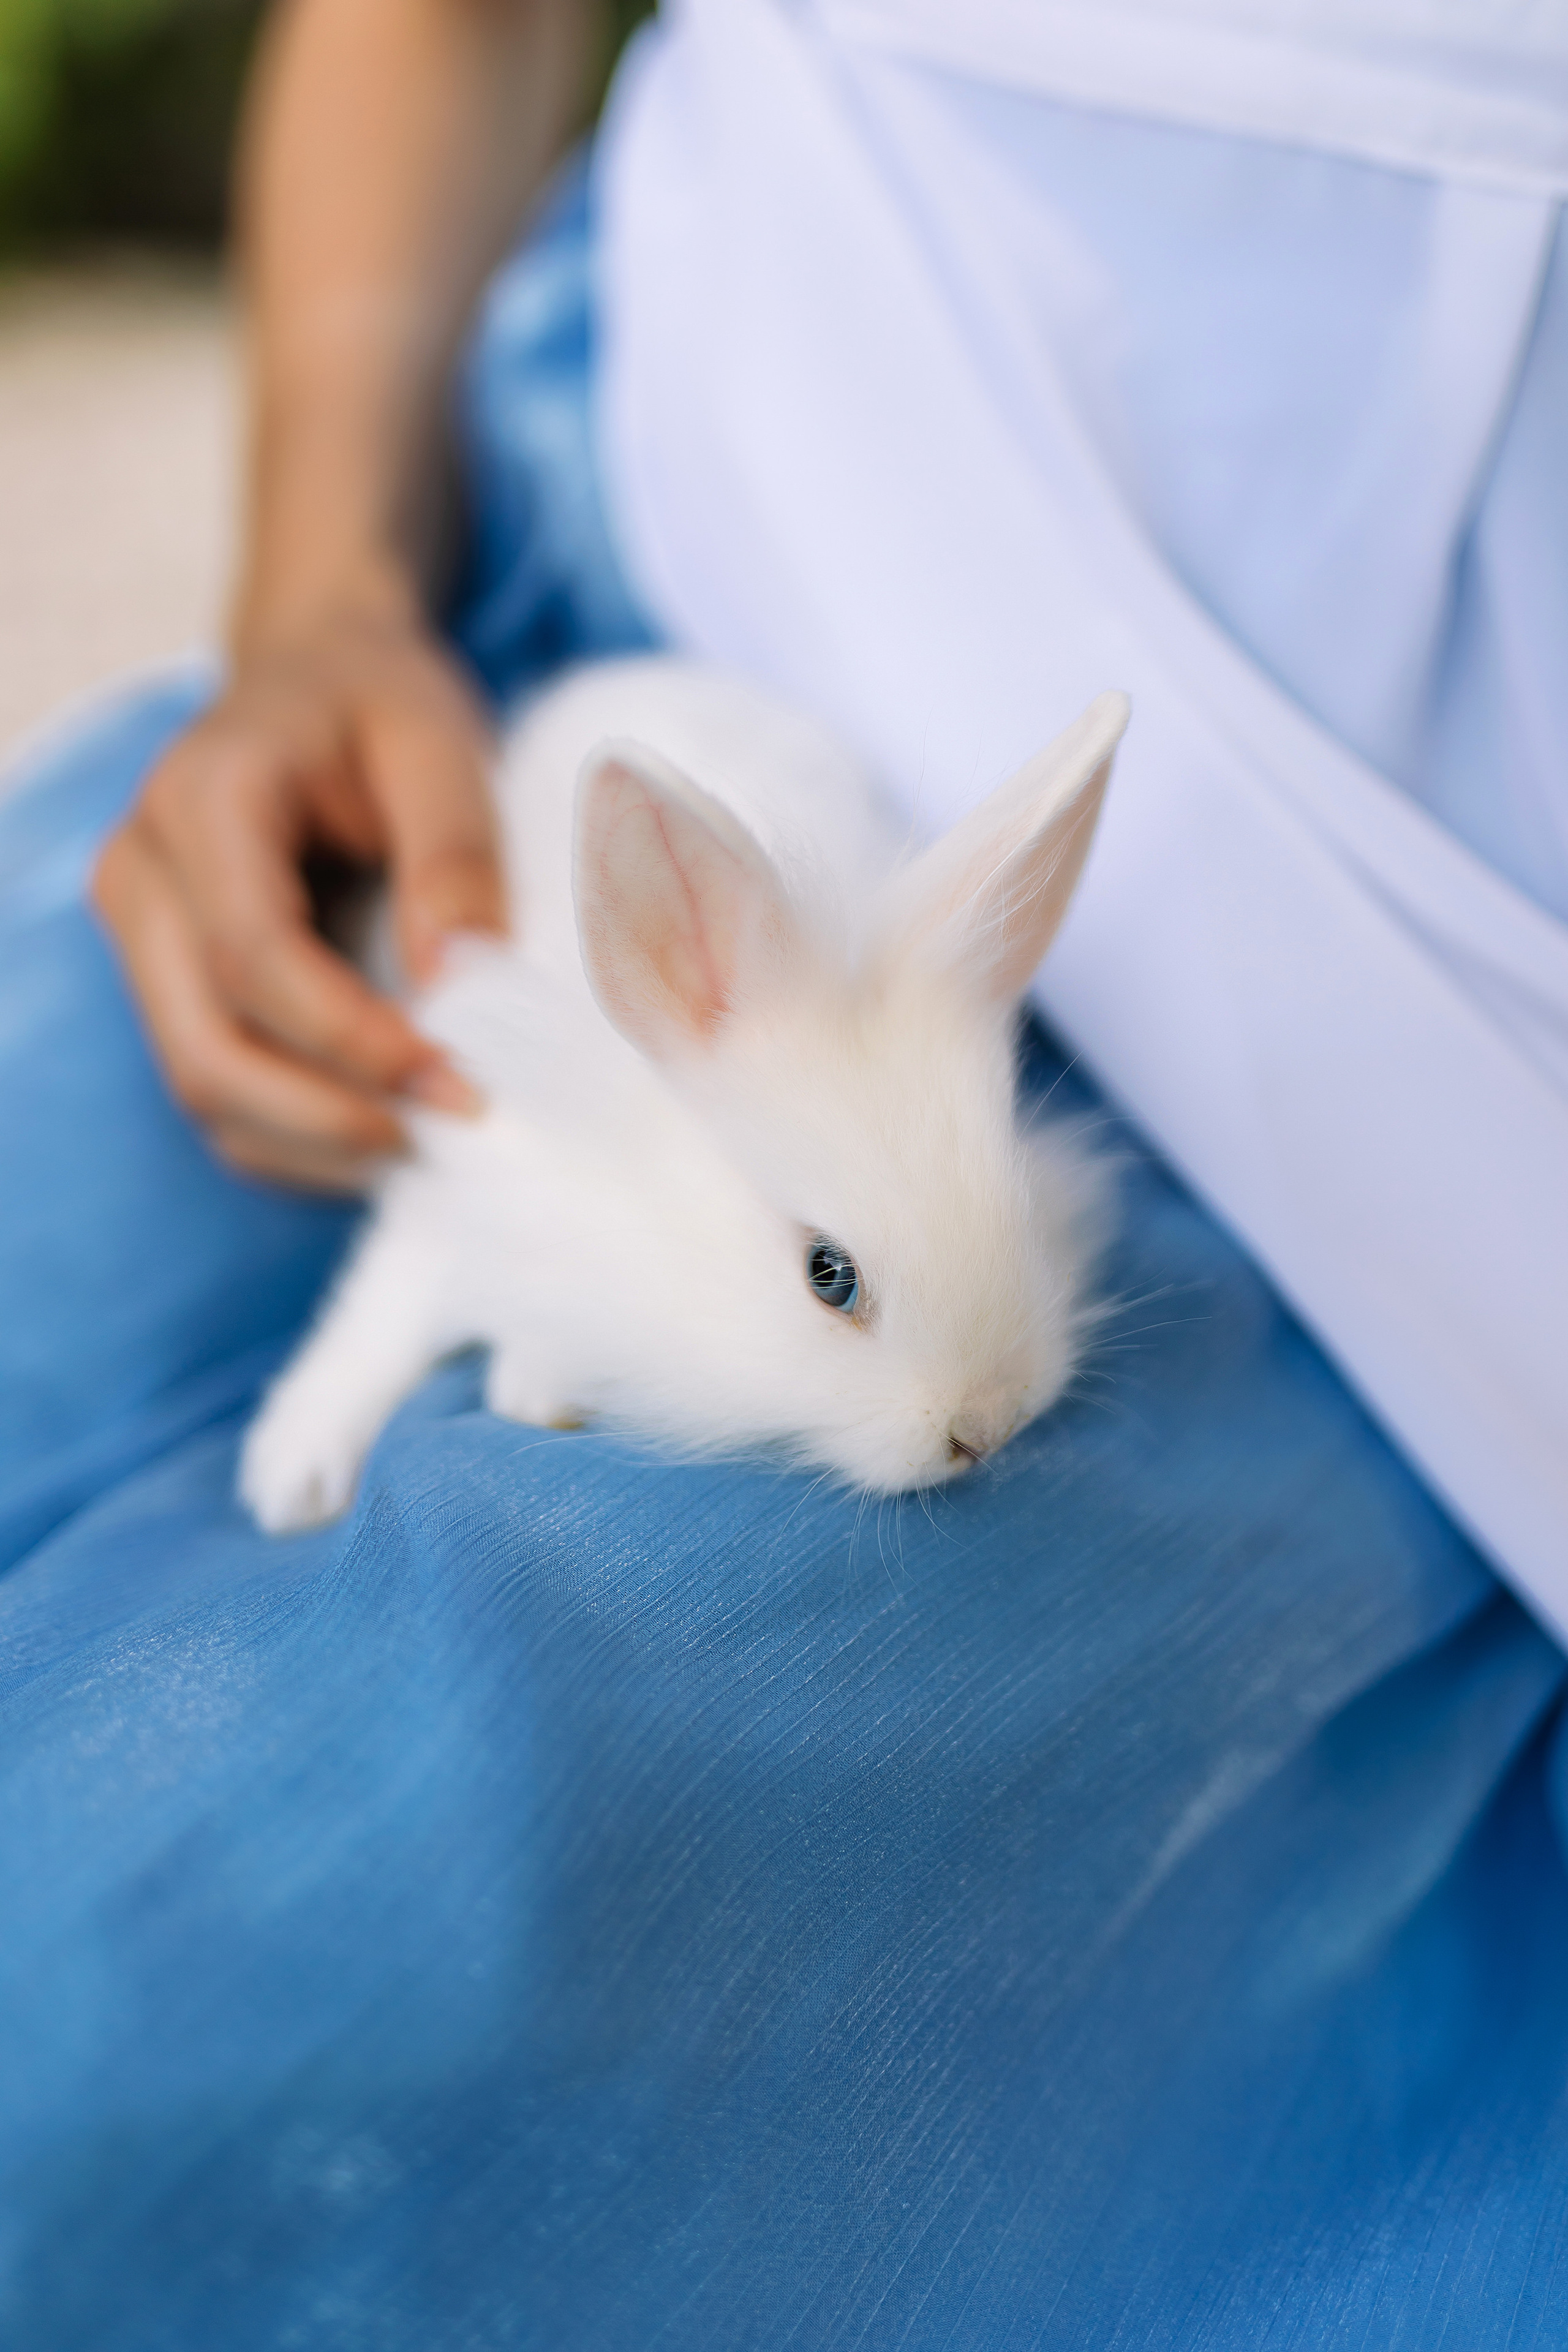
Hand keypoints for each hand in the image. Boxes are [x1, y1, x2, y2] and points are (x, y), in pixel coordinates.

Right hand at [92, 605, 506, 1191]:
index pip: (253, 958)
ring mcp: (141, 938)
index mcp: (201, 800)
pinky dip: (298, 1139)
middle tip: (451, 1128)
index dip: (352, 1040)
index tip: (457, 1081)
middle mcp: (142, 875)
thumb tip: (459, 983)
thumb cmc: (379, 704)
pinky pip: (218, 1096)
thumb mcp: (440, 744)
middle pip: (206, 1049)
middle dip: (331, 1117)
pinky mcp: (167, 985)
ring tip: (429, 1139)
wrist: (316, 679)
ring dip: (316, 1144)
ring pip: (204, 1089)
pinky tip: (387, 1127)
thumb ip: (453, 858)